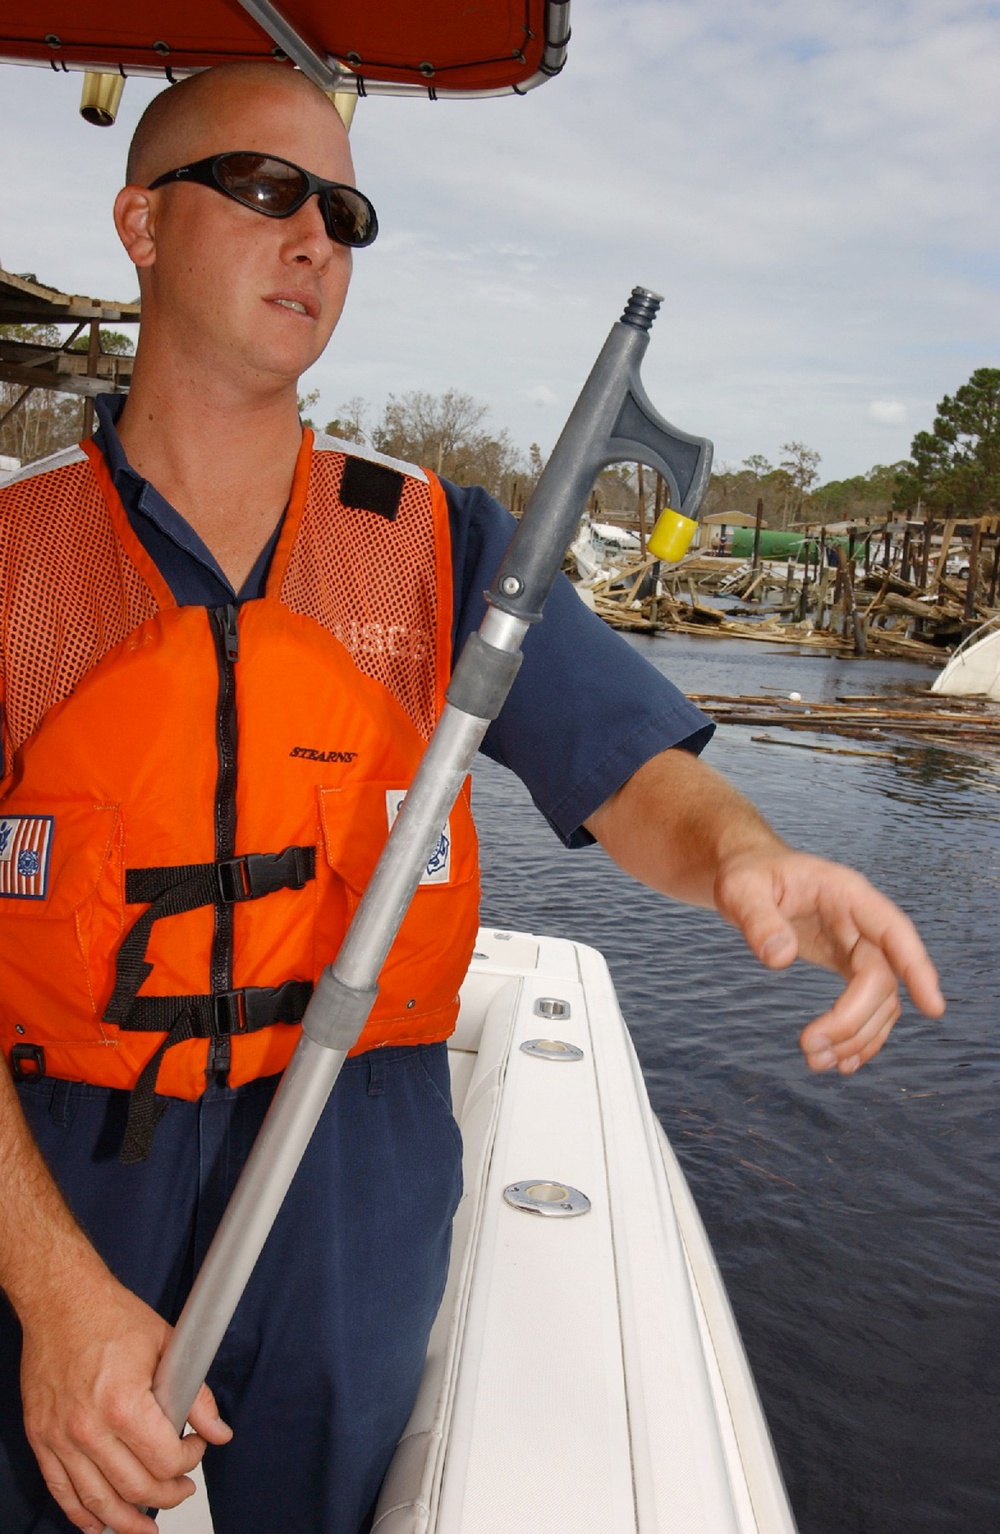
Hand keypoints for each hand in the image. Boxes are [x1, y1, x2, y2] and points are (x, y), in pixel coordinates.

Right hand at [19, 1270, 231, 1533]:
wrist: (60, 1301)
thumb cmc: (110, 1317)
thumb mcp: (167, 1346)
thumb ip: (197, 1394)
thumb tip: (219, 1431)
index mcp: (123, 1404)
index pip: (165, 1461)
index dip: (189, 1461)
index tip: (196, 1448)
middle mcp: (89, 1428)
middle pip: (135, 1489)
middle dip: (167, 1494)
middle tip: (182, 1487)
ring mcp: (61, 1437)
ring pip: (97, 1501)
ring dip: (127, 1521)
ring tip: (148, 1525)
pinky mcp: (42, 1438)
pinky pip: (60, 1490)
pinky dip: (80, 1514)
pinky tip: (97, 1523)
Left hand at [714, 848, 944, 1073]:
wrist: (748, 875)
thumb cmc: (748, 875)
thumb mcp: (741, 889)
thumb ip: (757, 919)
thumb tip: (779, 958)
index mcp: (845, 893)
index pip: (892, 930)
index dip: (916, 967)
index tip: (932, 1008)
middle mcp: (861, 922)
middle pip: (881, 978)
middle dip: (854, 1021)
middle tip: (811, 1049)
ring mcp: (858, 945)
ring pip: (880, 999)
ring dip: (857, 1037)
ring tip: (817, 1062)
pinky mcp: (848, 964)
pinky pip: (868, 1004)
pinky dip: (859, 1035)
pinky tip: (842, 1061)